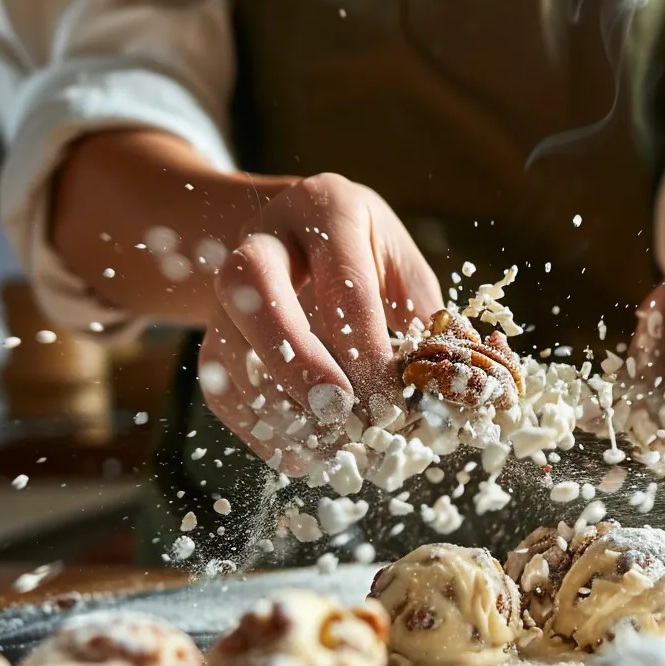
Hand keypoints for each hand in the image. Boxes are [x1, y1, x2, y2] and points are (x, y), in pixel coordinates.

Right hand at [198, 174, 442, 472]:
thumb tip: (450, 382)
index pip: (343, 285)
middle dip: (296, 359)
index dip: (366, 351)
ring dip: (272, 404)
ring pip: (226, 340)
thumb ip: (424, 314)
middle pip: (255, 287)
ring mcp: (229, 283)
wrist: (300, 226)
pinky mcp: (215, 325)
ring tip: (319, 449)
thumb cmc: (367, 252)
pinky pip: (217, 377)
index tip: (389, 406)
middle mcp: (267, 238)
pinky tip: (296, 453)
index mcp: (328, 212)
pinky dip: (254, 423)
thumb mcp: (402, 265)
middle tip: (336, 413)